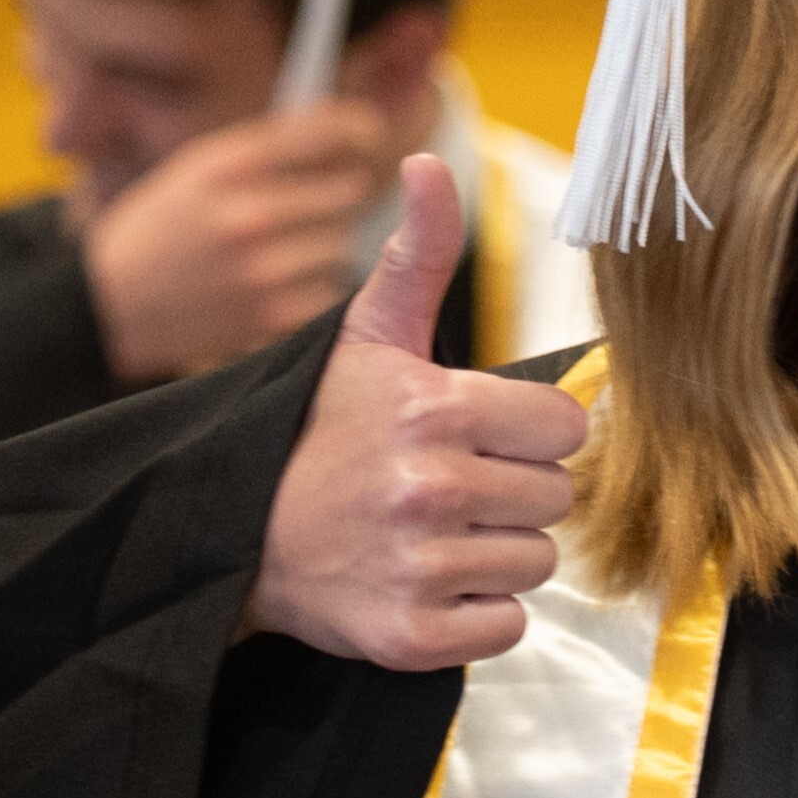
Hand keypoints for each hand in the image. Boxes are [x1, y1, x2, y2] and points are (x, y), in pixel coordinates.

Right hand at [83, 94, 397, 381]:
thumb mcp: (196, 170)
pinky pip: (327, 291)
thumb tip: (340, 133)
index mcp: (229, 167)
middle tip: (319, 201)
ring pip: (341, 244)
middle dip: (337, 194)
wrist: (110, 306)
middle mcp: (250, 215)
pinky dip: (310, 288)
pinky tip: (275, 285)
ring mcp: (263, 270)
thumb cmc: (160, 228)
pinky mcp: (271, 316)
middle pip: (347, 191)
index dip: (357, 129)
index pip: (325, 133)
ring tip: (282, 250)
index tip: (367, 133)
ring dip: (323, 245)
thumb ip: (264, 151)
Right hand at [246, 153, 588, 668]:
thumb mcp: (365, 337)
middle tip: (451, 485)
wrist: (234, 534)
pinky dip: (476, 614)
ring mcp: (419, 566)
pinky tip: (427, 580)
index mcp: (436, 410)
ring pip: (534, 563)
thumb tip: (426, 162)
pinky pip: (504, 627)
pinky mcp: (409, 635)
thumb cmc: (314, 431)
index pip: (563, 428)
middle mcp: (430, 488)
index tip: (482, 435)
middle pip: (554, 498)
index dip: (529, 433)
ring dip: (496, 553)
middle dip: (514, 492)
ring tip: (434, 532)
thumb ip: (417, 253)